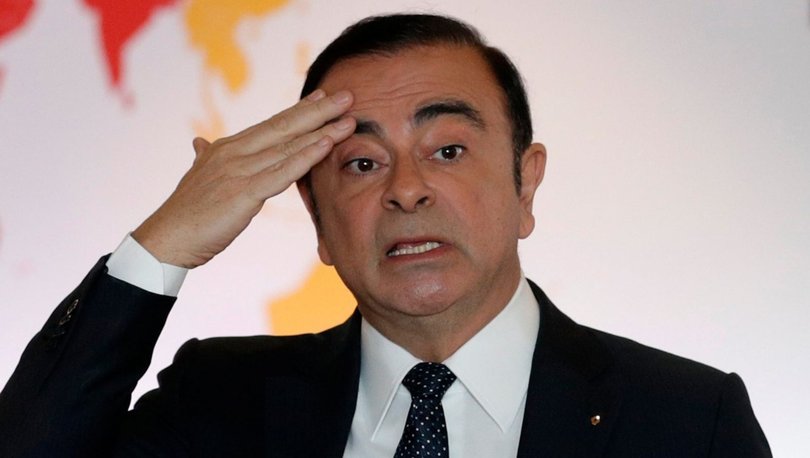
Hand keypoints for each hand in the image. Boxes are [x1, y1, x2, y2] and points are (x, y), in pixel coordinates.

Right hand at [131, 90, 354, 267]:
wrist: (166, 239)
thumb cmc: (185, 213)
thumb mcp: (198, 178)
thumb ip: (204, 158)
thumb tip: (199, 142)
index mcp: (227, 148)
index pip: (270, 124)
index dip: (299, 110)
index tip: (322, 96)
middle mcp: (235, 152)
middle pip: (284, 127)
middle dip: (318, 111)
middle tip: (347, 96)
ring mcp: (239, 170)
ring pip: (288, 146)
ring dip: (321, 131)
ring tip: (348, 119)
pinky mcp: (244, 192)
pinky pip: (282, 172)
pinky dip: (306, 156)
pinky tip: (326, 144)